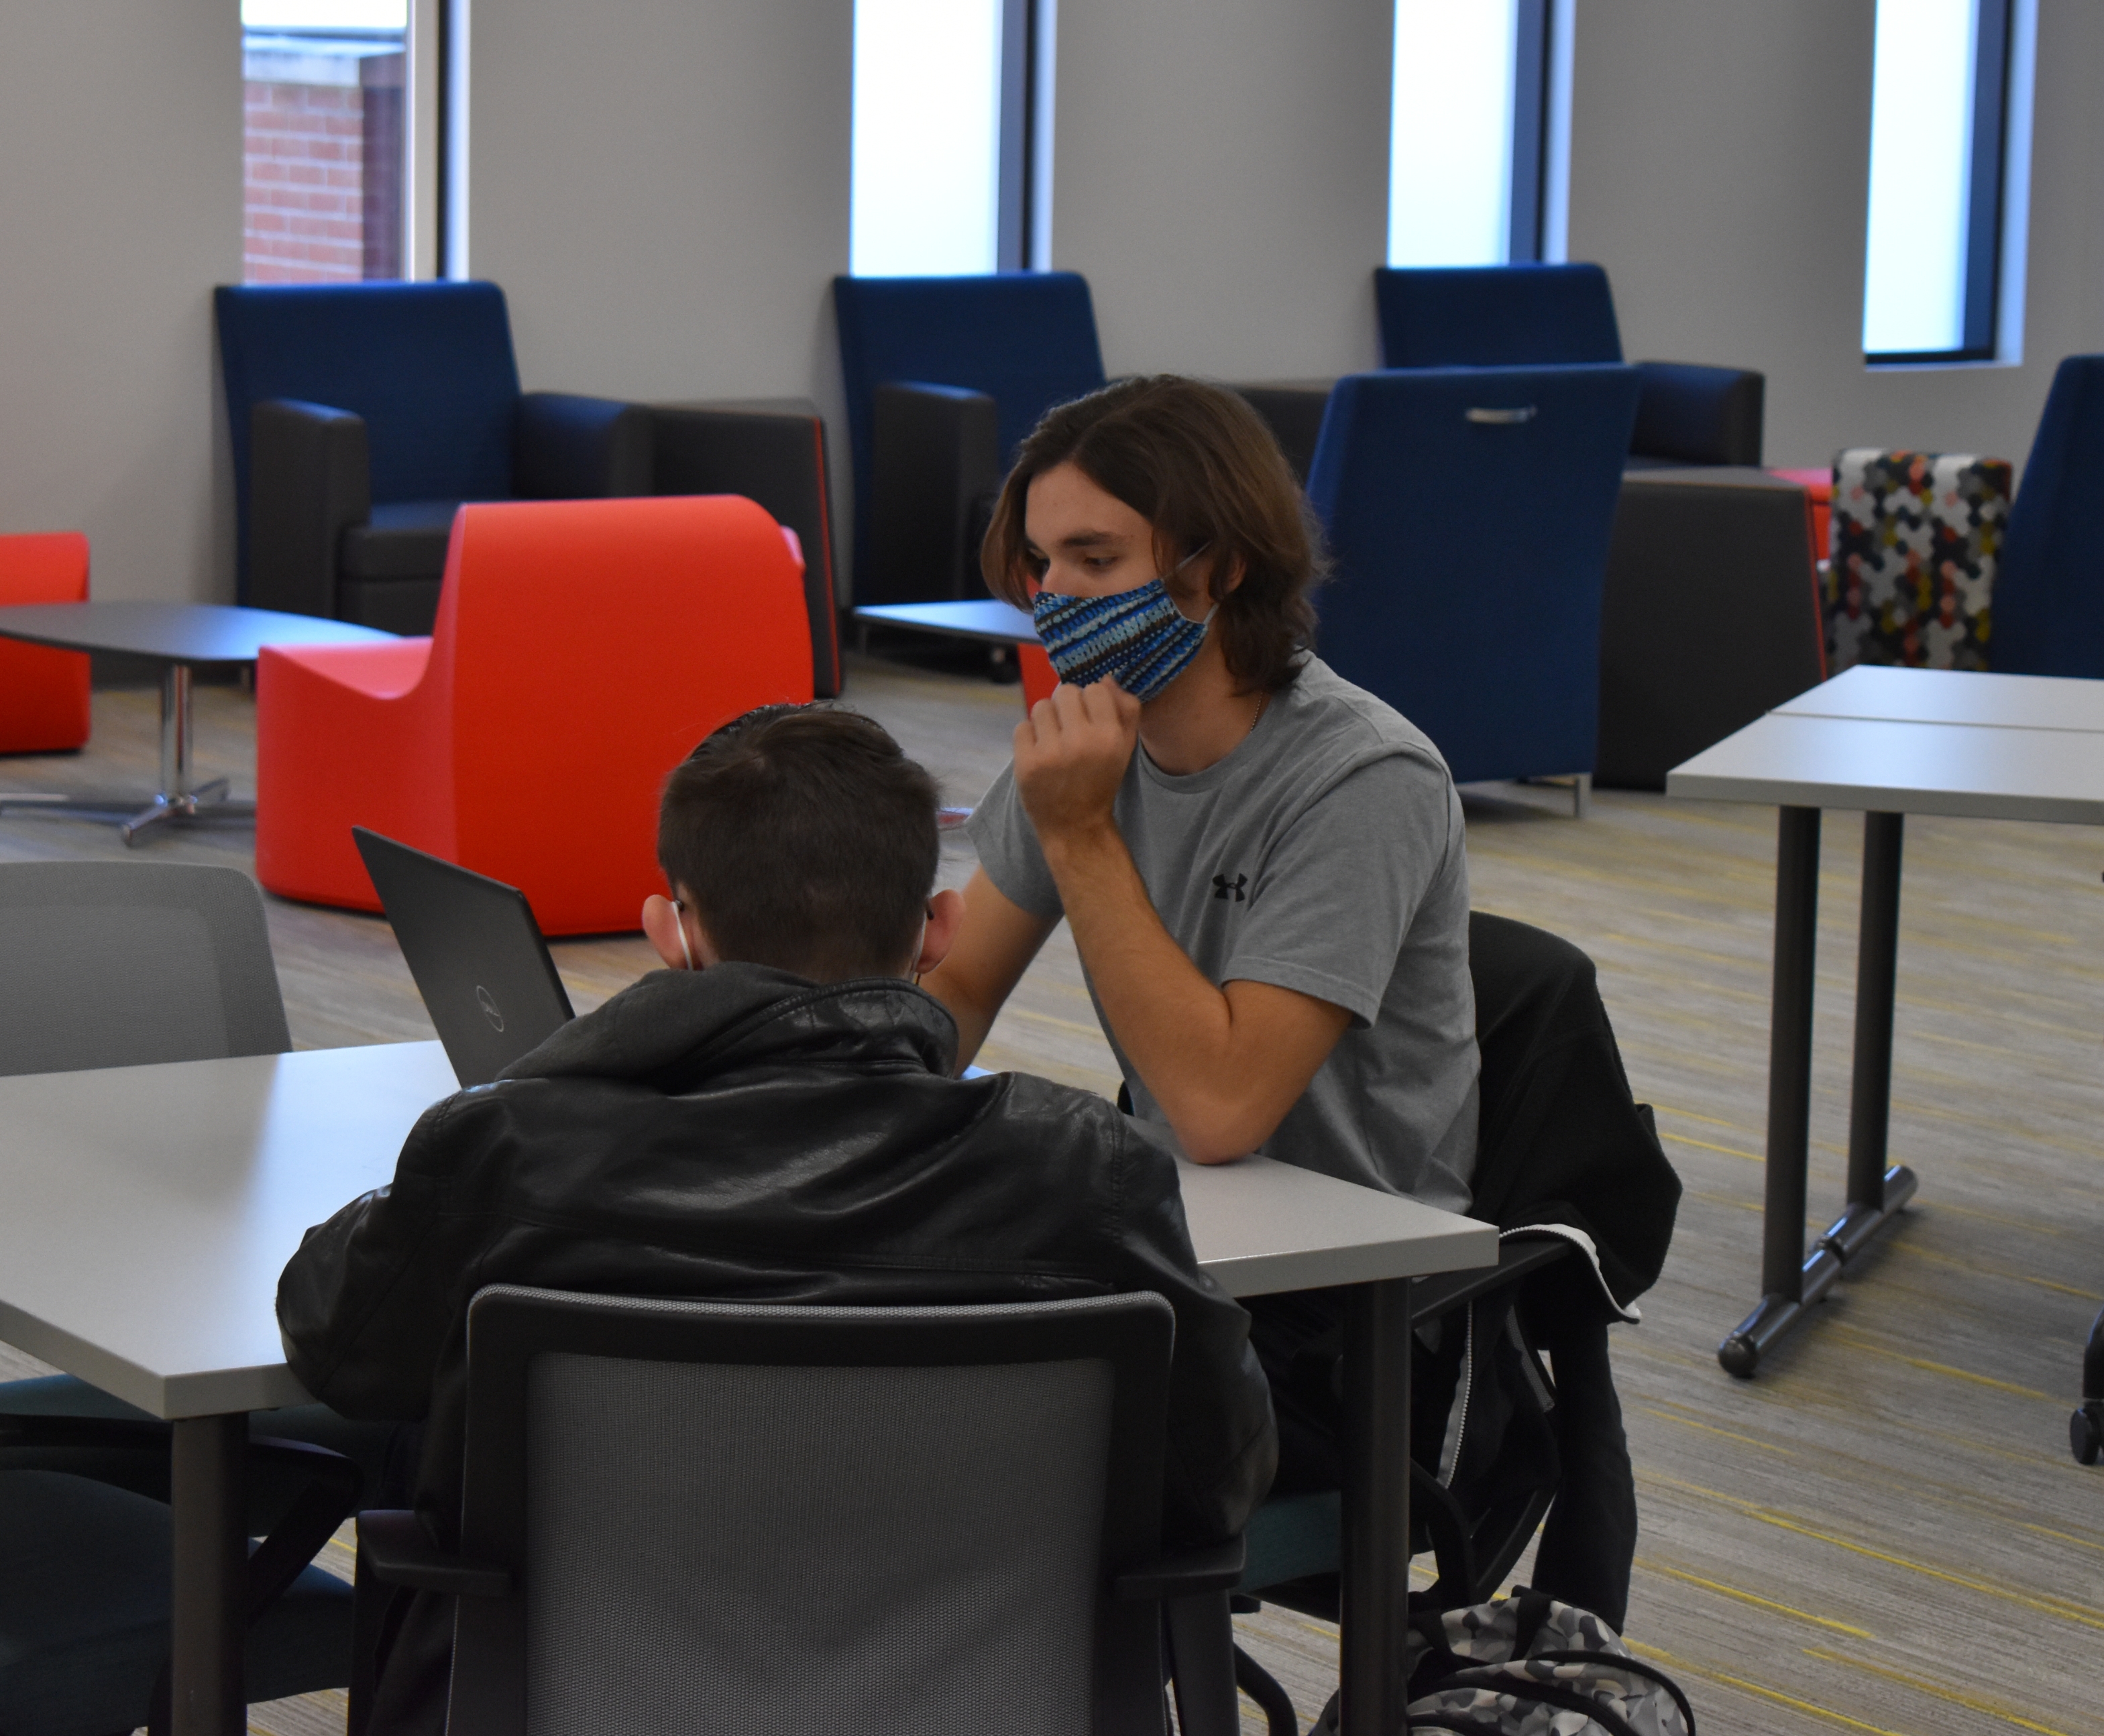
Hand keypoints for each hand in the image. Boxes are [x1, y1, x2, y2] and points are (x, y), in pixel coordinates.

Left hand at [1014, 678, 1141, 848]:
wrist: (1075, 825)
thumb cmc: (1101, 780)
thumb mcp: (1125, 747)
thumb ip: (1126, 709)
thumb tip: (1106, 676)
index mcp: (1109, 736)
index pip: (1094, 688)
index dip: (1090, 701)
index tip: (1089, 718)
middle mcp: (1081, 742)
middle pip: (1065, 692)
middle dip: (1066, 706)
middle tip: (1069, 728)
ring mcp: (1050, 753)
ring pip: (1041, 706)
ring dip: (1046, 719)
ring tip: (1054, 740)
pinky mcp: (1026, 763)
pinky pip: (1022, 726)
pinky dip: (1029, 737)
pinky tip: (1040, 753)